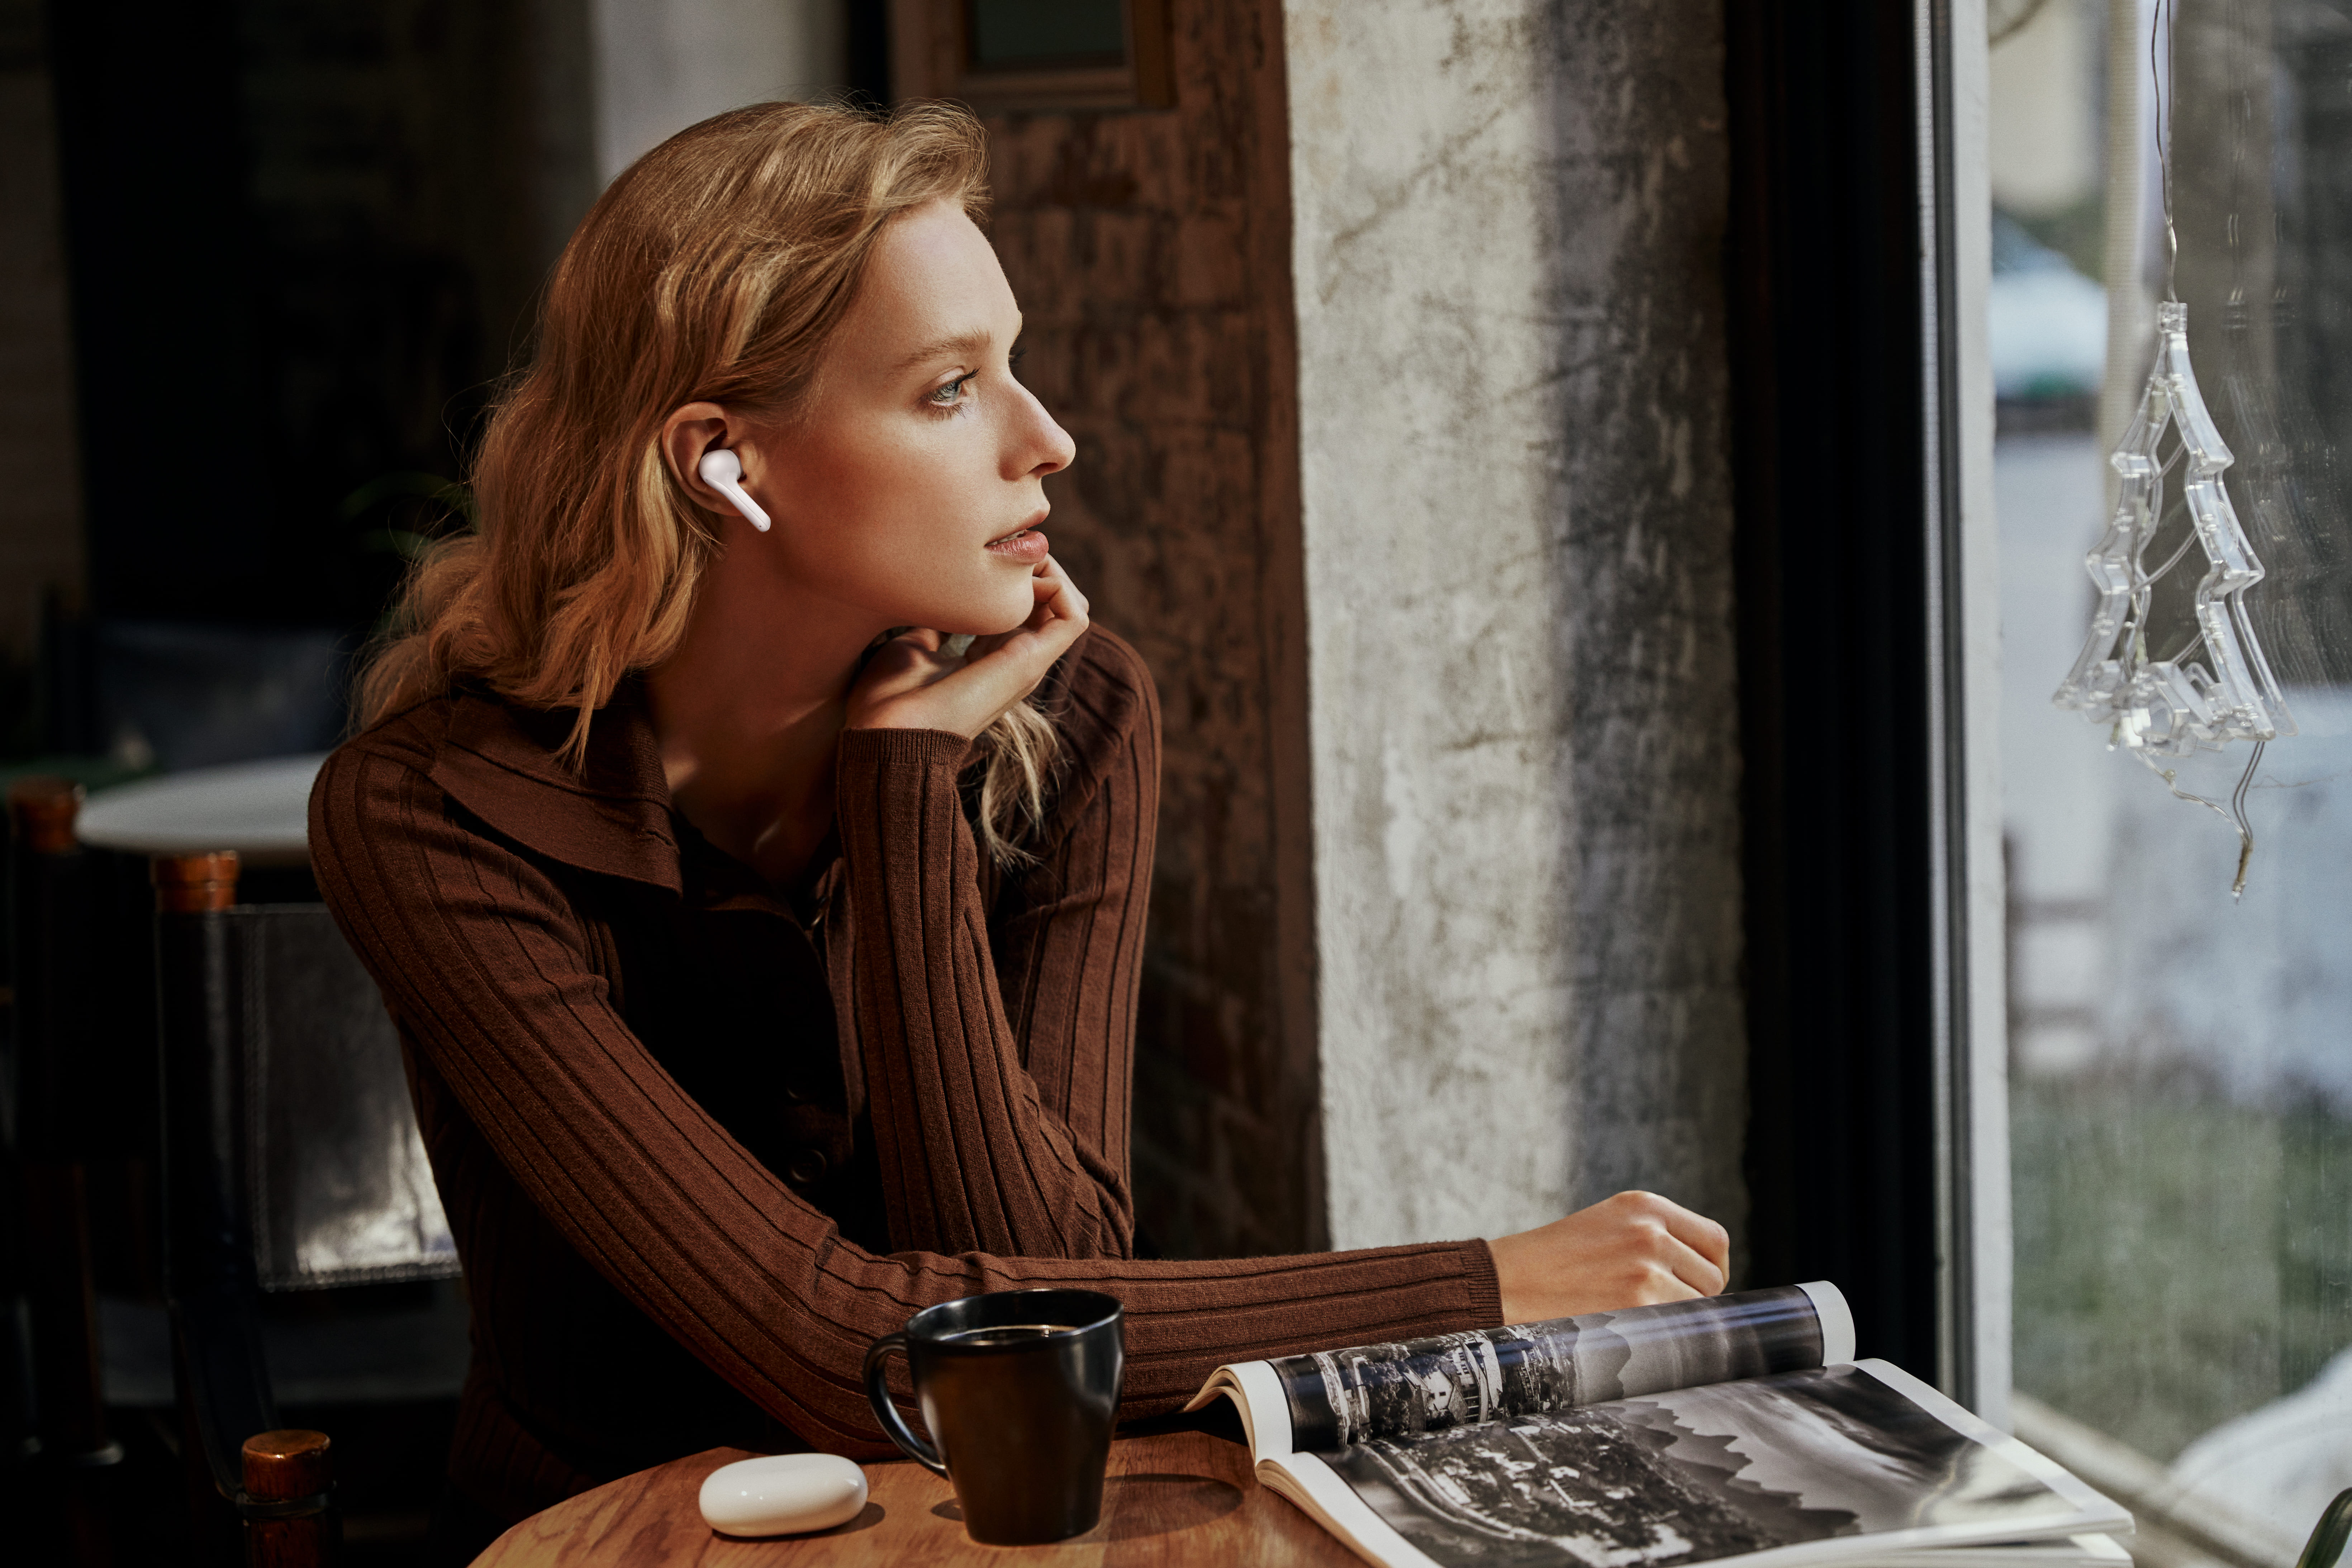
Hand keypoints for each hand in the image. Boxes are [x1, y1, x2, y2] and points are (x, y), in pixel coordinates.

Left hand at [846, 558, 1089, 737]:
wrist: (888, 731)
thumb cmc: (889, 698)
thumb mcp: (911, 645)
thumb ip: (934, 624)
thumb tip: (933, 600)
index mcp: (990, 659)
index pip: (1024, 609)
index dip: (1012, 574)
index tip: (982, 553)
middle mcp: (1015, 662)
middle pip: (1053, 604)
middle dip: (1036, 567)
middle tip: (1003, 548)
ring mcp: (1027, 664)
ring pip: (1070, 607)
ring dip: (1051, 573)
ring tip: (1015, 558)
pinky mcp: (1030, 663)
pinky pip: (1073, 618)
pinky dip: (1058, 588)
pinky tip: (1021, 576)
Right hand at [1487, 1190, 1729, 1325]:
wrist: (1507, 1282)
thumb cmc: (1555, 1261)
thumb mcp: (1609, 1226)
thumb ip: (1656, 1236)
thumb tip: (1708, 1277)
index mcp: (1644, 1205)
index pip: (1715, 1239)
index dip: (1709, 1268)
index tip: (1692, 1284)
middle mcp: (1650, 1231)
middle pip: (1713, 1276)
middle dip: (1694, 1296)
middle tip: (1655, 1306)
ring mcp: (1646, 1267)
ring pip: (1700, 1305)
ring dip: (1677, 1317)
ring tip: (1635, 1316)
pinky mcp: (1638, 1303)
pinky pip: (1679, 1327)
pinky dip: (1662, 1334)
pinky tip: (1630, 1328)